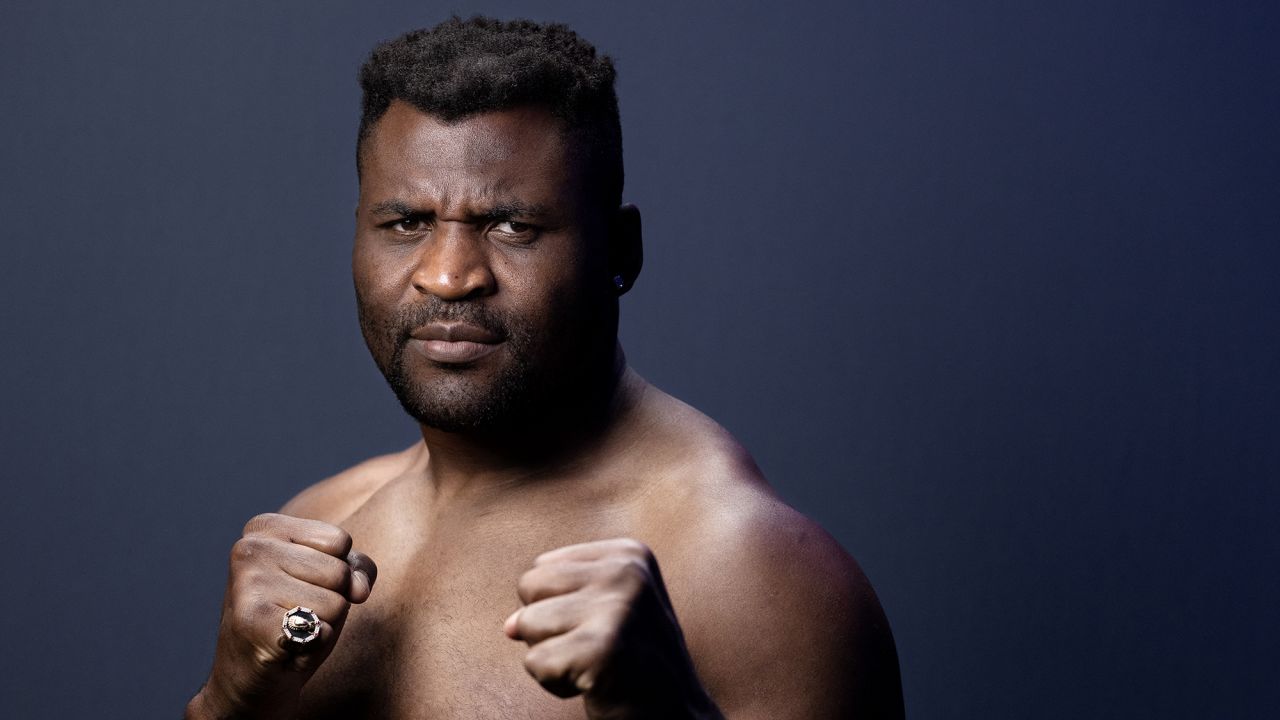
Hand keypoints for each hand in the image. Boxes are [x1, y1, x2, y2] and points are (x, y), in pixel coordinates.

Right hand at [186, 514, 376, 719]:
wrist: (251, 677)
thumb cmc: (294, 617)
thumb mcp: (330, 581)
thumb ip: (357, 569)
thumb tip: (358, 589)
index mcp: (264, 528)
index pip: (340, 540)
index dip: (336, 571)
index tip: (302, 586)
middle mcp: (250, 549)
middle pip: (339, 571)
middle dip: (330, 600)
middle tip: (296, 614)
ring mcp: (248, 584)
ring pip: (335, 602)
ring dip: (322, 625)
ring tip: (291, 629)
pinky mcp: (254, 621)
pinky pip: (322, 630)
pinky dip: (313, 645)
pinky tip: (286, 647)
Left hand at [504, 538, 721, 719]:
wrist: (677, 715)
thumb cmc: (633, 662)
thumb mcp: (605, 610)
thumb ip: (553, 600)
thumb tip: (509, 626)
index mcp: (629, 554)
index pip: (542, 568)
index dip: (559, 607)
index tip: (602, 629)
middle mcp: (627, 572)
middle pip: (529, 586)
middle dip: (548, 627)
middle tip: (595, 649)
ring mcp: (618, 609)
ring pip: (527, 623)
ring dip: (552, 657)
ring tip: (595, 666)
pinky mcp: (603, 650)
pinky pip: (535, 662)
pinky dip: (554, 683)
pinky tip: (593, 686)